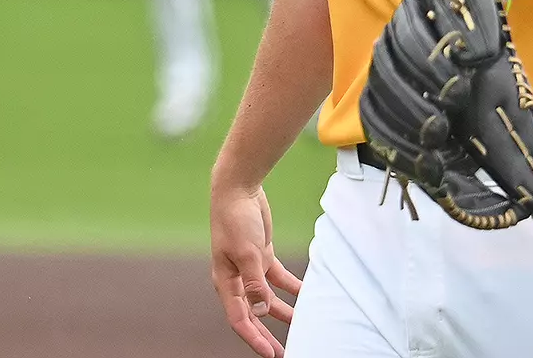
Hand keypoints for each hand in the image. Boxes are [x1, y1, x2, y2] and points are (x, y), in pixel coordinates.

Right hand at [209, 183, 301, 357]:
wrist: (237, 190)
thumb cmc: (236, 221)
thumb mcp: (248, 253)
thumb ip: (255, 283)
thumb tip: (261, 310)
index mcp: (226, 283)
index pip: (240, 319)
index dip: (254, 338)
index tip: (270, 353)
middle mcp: (236, 280)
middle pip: (253, 314)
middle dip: (266, 334)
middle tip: (283, 351)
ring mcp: (250, 268)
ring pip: (267, 299)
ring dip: (281, 313)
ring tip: (299, 327)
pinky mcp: (263, 256)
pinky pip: (279, 278)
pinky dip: (291, 288)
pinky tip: (306, 295)